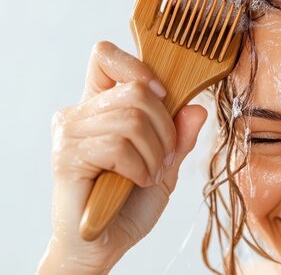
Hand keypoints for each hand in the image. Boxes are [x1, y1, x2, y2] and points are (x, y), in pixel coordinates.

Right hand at [37, 41, 207, 273]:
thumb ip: (180, 136)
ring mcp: (69, 133)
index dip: (138, 66)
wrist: (106, 244)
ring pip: (131, 119)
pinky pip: (117, 146)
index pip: (106, 55)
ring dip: (154, 153)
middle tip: (163, 158)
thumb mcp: (167, 163)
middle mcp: (79, 112)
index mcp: (101, 104)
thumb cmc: (130, 203)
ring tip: (149, 174)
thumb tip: (197, 109)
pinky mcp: (65, 157)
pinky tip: (136, 182)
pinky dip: (139, 167)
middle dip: (165, 129)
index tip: (162, 94)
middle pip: (136, 90)